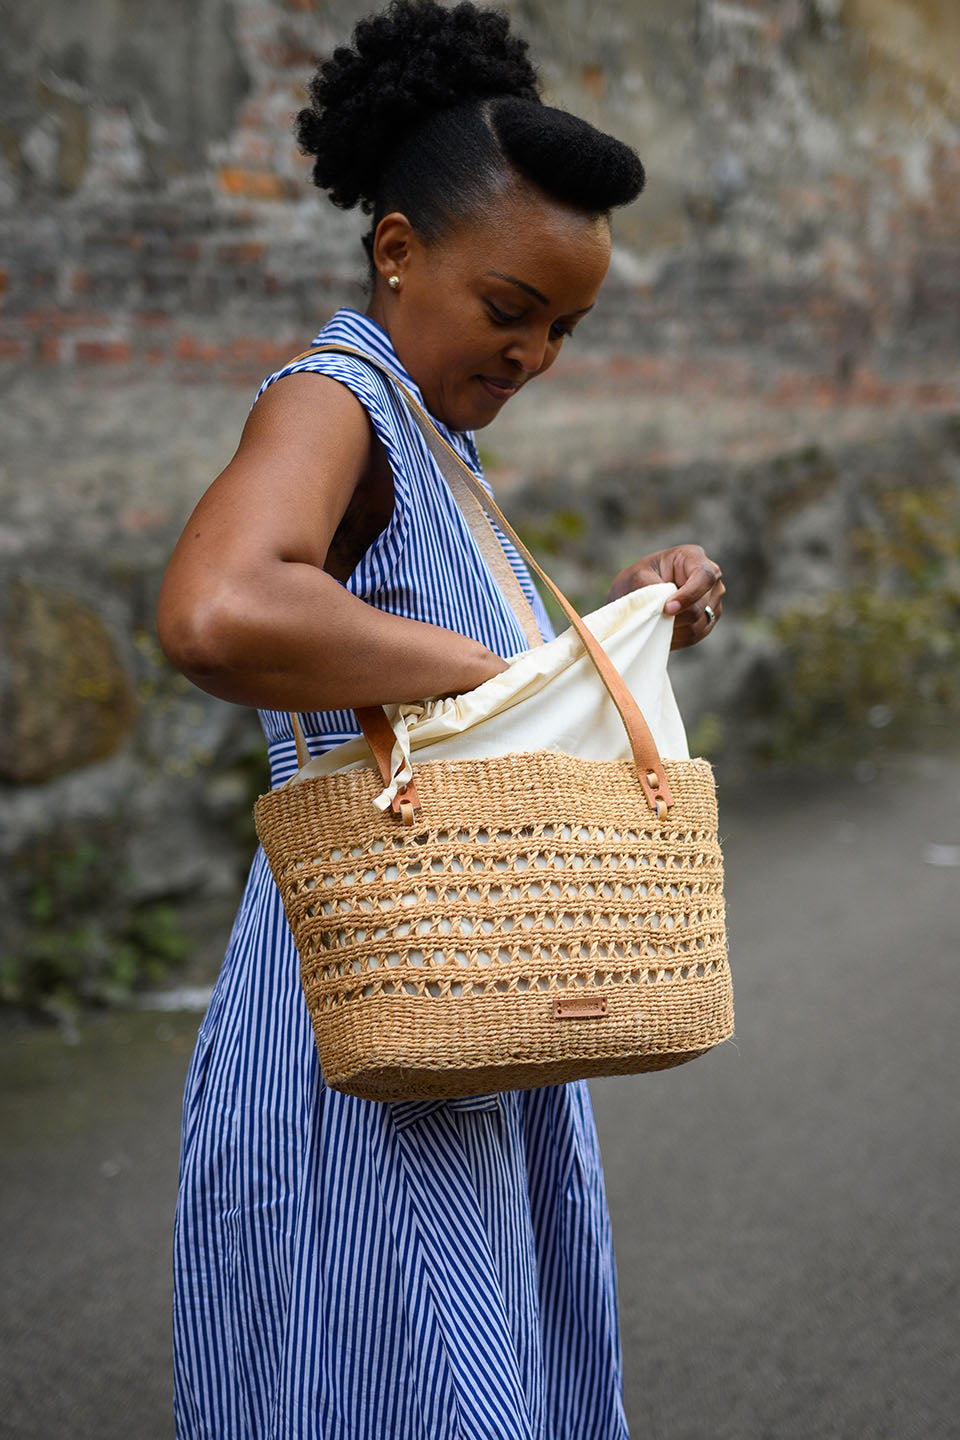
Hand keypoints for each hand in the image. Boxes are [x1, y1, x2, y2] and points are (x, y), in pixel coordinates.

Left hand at [608, 544, 724, 648]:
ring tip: (654, 623)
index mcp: (693, 557)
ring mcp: (713, 600)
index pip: (704, 576)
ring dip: (674, 628)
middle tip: (652, 619)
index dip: (689, 595)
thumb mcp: (637, 577)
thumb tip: (665, 607)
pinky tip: (662, 630)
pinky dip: (677, 637)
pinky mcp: (708, 619)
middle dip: (675, 616)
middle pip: (701, 605)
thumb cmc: (637, 579)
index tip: (668, 609)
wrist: (636, 594)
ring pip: (699, 624)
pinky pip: (696, 635)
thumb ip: (652, 589)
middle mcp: (710, 578)